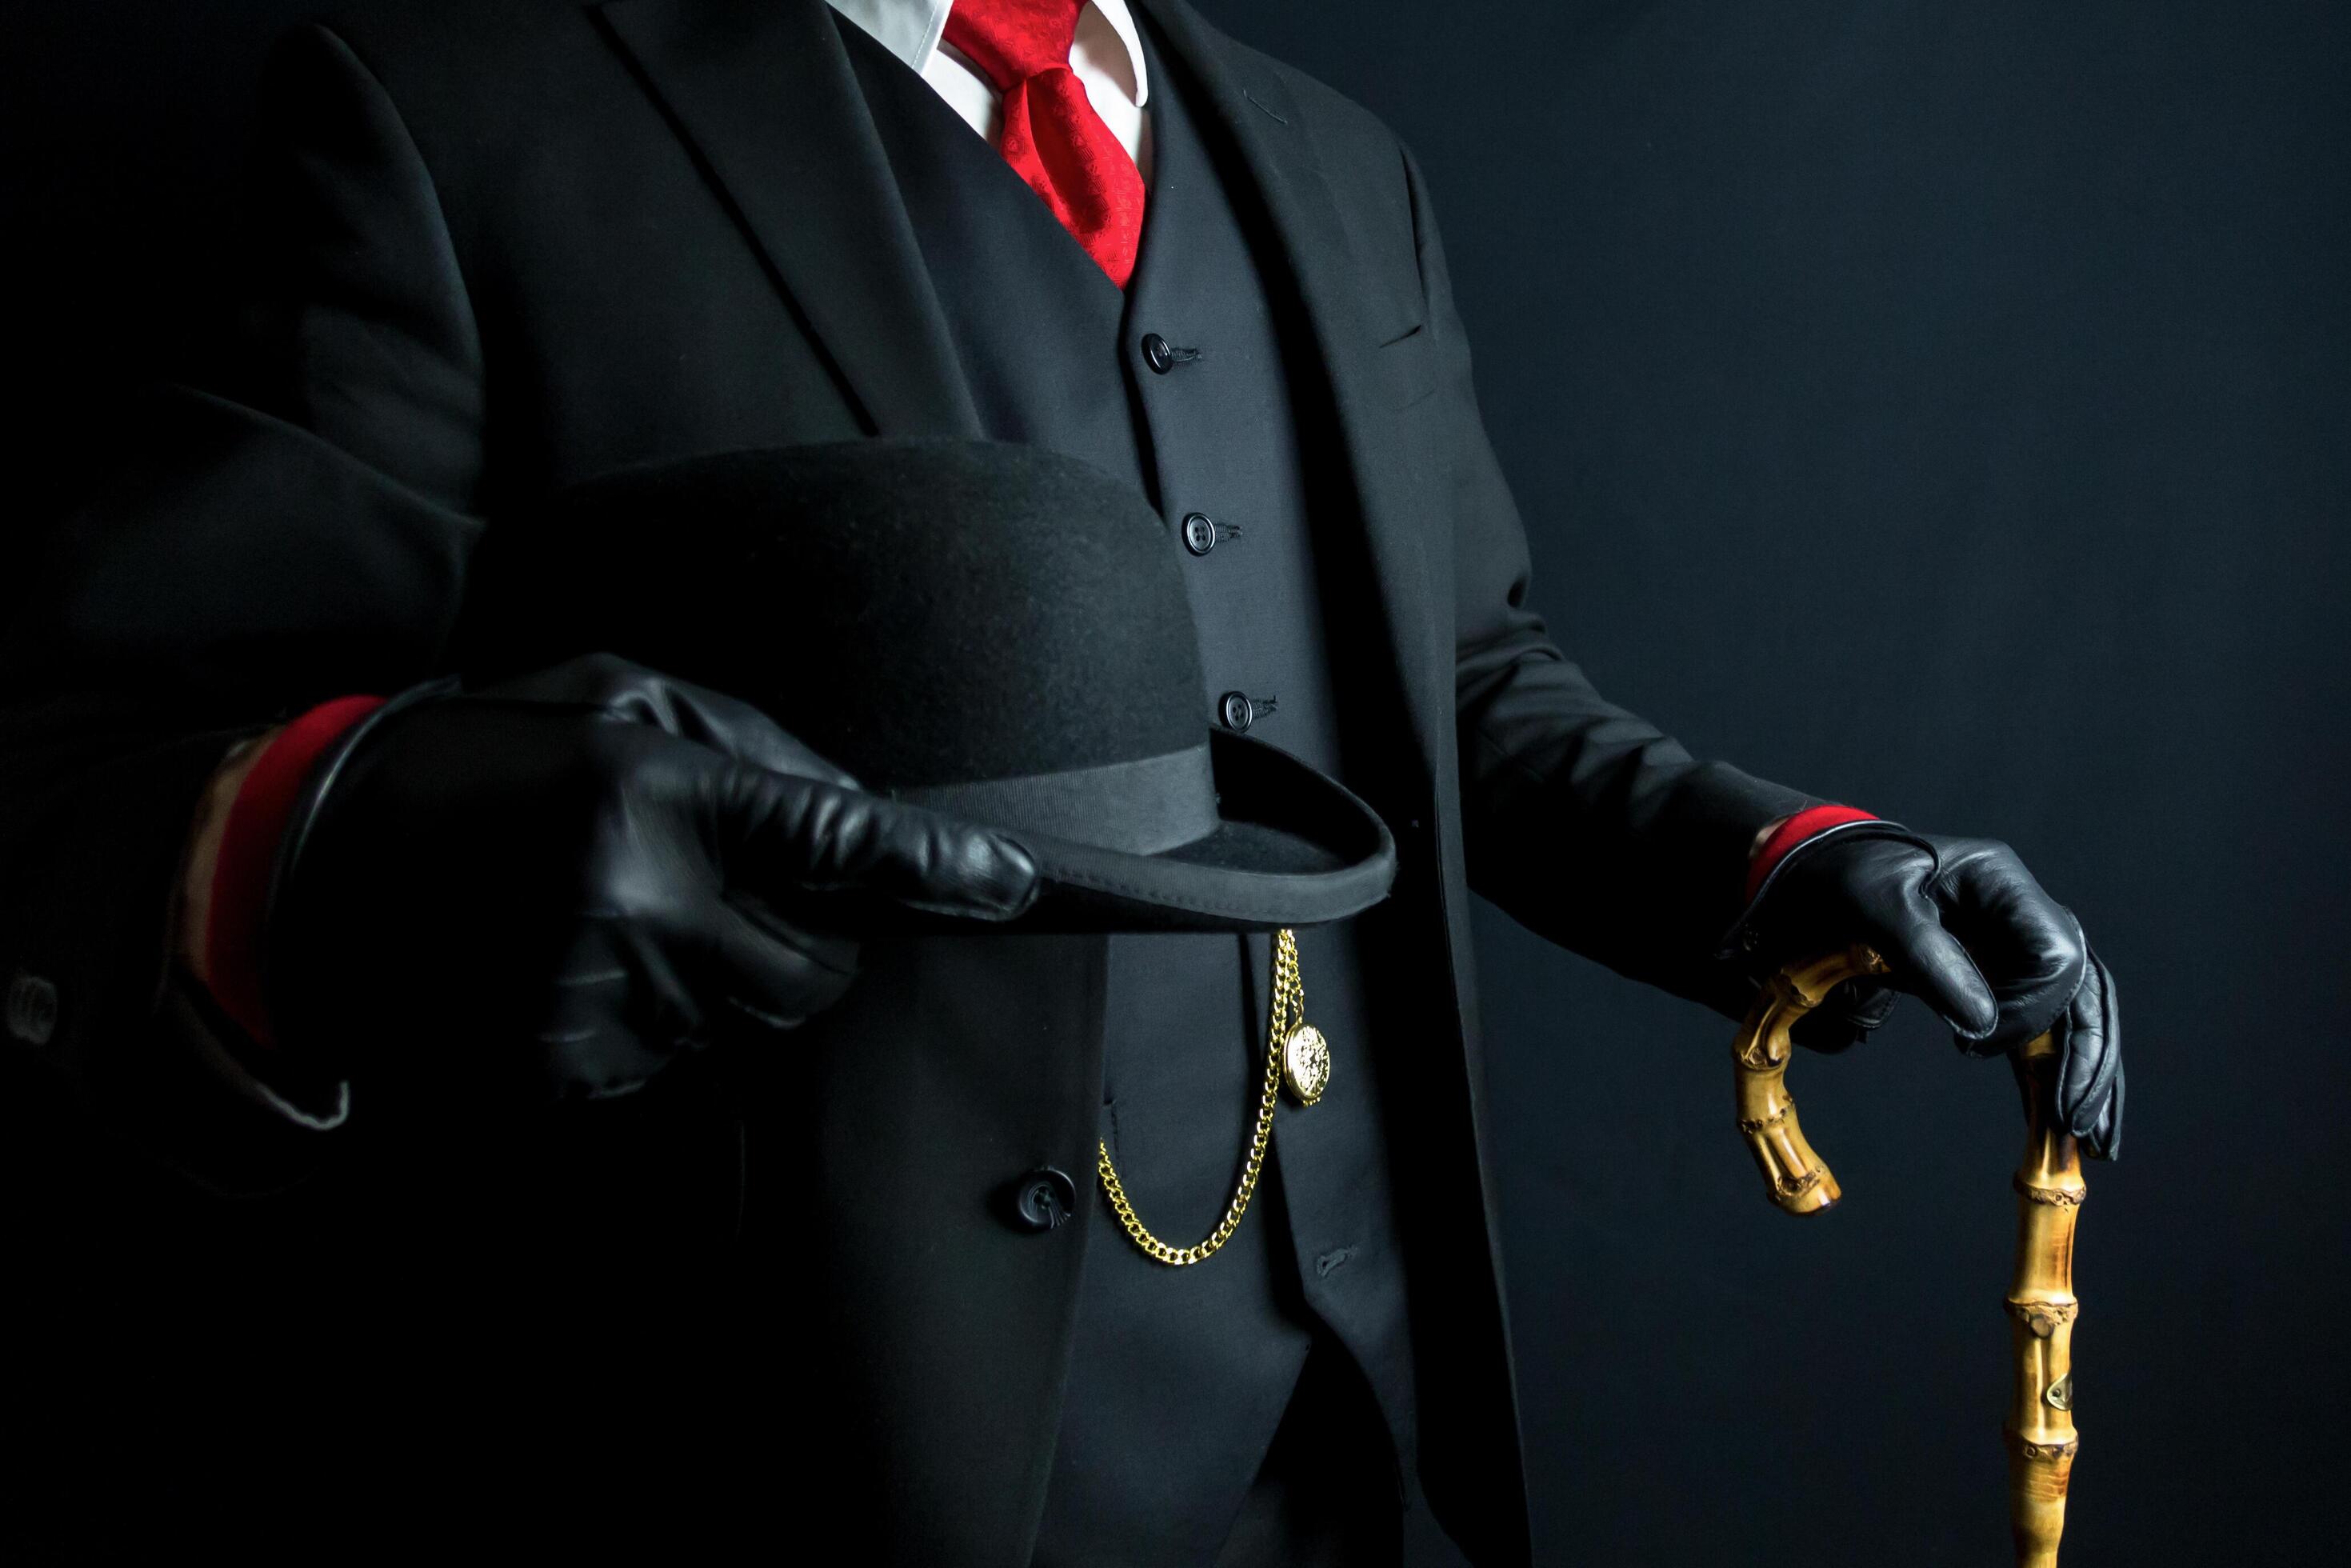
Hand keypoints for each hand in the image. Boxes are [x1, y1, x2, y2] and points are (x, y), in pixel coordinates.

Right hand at [267, 655, 1038, 1103]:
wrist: (315, 857)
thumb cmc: (484, 756)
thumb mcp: (613, 697)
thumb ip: (752, 749)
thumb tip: (864, 813)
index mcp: (645, 794)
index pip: (835, 844)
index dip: (936, 871)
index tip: (1013, 883)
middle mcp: (628, 906)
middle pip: (811, 972)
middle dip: (809, 939)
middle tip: (739, 889)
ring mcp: (590, 1001)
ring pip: (744, 1022)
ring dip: (722, 977)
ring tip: (627, 913)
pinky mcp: (556, 1069)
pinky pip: (671, 1063)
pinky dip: (658, 1021)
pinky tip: (585, 962)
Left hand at [1731, 826, 2123, 1158]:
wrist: (1819, 876)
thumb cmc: (1846, 880)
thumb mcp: (1875, 906)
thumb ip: (1928, 956)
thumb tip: (1981, 1024)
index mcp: (2001, 883)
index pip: (2056, 954)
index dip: (2028, 1007)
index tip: (1970, 1044)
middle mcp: (2022, 915)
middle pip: (2084, 989)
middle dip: (2087, 1058)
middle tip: (2076, 1124)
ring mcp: (2016, 948)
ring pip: (2077, 1014)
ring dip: (2088, 1076)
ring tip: (2097, 1141)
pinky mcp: (1999, 980)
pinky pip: (2042, 1029)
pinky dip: (2055, 1074)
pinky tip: (2064, 1122)